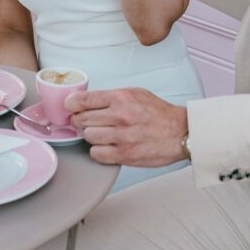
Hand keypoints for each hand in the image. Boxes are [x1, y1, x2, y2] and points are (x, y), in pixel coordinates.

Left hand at [64, 87, 187, 167]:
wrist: (180, 132)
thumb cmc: (159, 114)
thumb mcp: (137, 94)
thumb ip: (112, 96)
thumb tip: (87, 100)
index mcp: (122, 98)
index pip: (84, 99)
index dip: (72, 104)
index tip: (70, 106)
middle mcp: (121, 116)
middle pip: (82, 119)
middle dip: (82, 120)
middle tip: (88, 122)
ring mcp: (122, 136)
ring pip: (88, 136)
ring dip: (93, 136)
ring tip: (104, 134)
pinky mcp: (125, 155)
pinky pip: (96, 153)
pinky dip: (99, 151)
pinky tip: (108, 146)